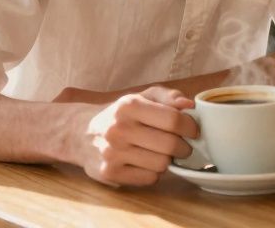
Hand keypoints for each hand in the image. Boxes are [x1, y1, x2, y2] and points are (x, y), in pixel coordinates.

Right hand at [66, 86, 197, 185]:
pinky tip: (147, 163)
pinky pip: (148, 178)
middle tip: (183, 146)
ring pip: (161, 164)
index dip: (190, 127)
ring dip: (168, 160)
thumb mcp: (141, 97)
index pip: (173, 120)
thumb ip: (167, 96)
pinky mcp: (109, 173)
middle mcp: (118, 129)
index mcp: (129, 106)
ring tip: (162, 153)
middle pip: (170, 145)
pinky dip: (154, 173)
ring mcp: (112, 153)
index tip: (193, 131)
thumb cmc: (120, 115)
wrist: (81, 134)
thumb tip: (189, 104)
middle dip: (183, 147)